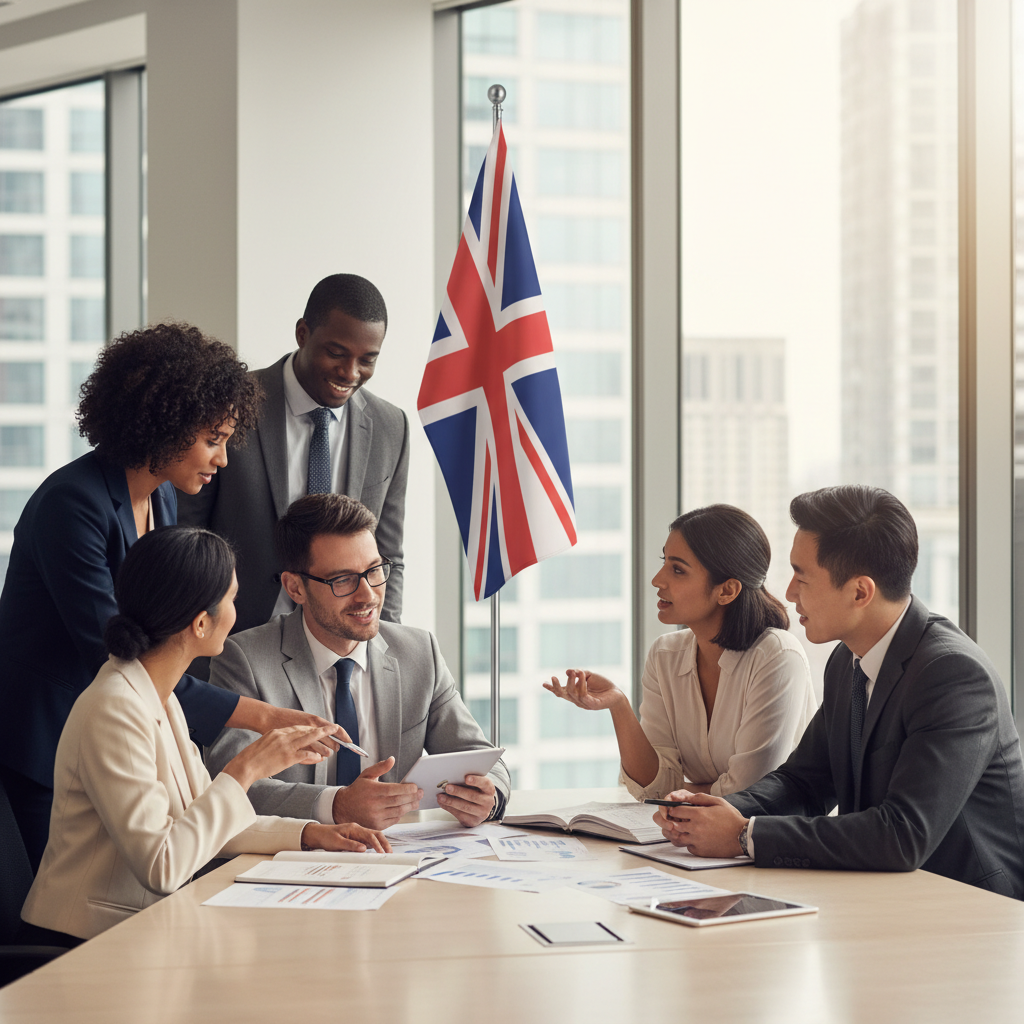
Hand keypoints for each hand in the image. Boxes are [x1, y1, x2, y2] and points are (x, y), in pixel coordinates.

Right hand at [227, 697, 343, 758]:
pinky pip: (306, 754)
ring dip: (323, 744)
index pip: (299, 728)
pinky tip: (319, 759)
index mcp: (278, 732)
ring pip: (310, 740)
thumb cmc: (252, 758)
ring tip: (332, 748)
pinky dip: (314, 756)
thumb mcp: (266, 744)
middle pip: (308, 731)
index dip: (312, 730)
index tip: (321, 730)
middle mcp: (284, 736)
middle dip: (323, 731)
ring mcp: (286, 746)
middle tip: (335, 730)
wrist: (244, 765)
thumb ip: (278, 742)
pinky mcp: (287, 757)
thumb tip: (288, 746)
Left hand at [300, 822, 391, 853]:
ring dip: (381, 843)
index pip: (370, 836)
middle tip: (390, 852)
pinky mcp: (357, 838)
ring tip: (387, 852)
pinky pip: (369, 840)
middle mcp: (358, 829)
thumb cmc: (326, 837)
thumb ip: (351, 845)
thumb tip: (364, 848)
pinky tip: (378, 851)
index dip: (377, 845)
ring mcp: (358, 833)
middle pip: (376, 834)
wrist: (318, 834)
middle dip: (384, 842)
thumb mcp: (336, 842)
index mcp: (354, 828)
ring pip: (374, 836)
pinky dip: (375, 845)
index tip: (382, 853)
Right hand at [331, 757, 422, 829]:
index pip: (394, 790)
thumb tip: (392, 759)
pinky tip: (405, 808)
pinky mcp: (376, 825)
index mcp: (373, 791)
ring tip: (416, 801)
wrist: (342, 808)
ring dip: (410, 806)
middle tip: (421, 793)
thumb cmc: (357, 790)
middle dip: (413, 797)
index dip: (407, 789)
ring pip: (398, 812)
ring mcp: (375, 816)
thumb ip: (380, 767)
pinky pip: (393, 820)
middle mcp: (374, 804)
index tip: (416, 786)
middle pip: (399, 801)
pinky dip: (401, 814)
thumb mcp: (366, 775)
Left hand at [437, 773, 495, 826]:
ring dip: (451, 801)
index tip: (466, 778)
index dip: (476, 780)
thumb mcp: (476, 785)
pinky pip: (460, 815)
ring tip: (440, 797)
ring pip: (465, 807)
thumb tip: (451, 778)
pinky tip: (442, 803)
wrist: (481, 808)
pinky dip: (449, 808)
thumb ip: (468, 781)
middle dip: (458, 791)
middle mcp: (488, 802)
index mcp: (489, 789)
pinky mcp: (473, 821)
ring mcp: (482, 813)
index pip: (484, 783)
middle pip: (472, 796)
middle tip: (447, 787)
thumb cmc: (475, 791)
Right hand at [543, 669, 626, 711]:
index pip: (561, 692)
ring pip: (574, 693)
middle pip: (563, 694)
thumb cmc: (602, 685)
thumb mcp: (589, 675)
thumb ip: (578, 673)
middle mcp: (577, 700)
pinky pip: (585, 697)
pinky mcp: (593, 705)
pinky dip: (582, 686)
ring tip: (577, 672)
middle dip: (557, 687)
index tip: (543, 683)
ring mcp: (584, 703)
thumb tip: (567, 671)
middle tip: (553, 677)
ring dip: (574, 681)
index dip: (552, 688)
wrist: (617, 694)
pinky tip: (583, 678)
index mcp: (574, 693)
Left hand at [651, 789, 747, 857]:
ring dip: (678, 833)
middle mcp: (695, 828)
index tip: (674, 809)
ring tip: (682, 829)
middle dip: (672, 820)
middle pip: (674, 824)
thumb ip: (701, 797)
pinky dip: (688, 843)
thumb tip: (687, 797)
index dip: (673, 808)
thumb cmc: (731, 818)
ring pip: (678, 838)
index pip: (676, 810)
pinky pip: (688, 847)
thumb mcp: (718, 802)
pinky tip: (694, 838)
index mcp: (699, 814)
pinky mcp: (700, 851)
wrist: (743, 837)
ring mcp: (697, 841)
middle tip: (675, 819)